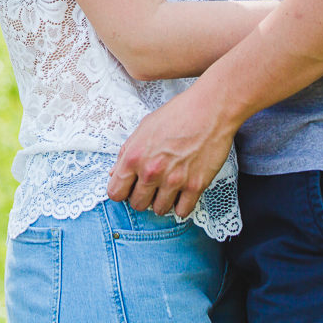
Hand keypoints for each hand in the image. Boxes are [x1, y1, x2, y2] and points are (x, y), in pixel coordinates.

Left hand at [106, 87, 234, 219]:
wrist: (209, 110)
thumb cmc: (176, 115)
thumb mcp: (143, 128)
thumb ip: (126, 153)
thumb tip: (114, 173)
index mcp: (134, 157)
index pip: (115, 193)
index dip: (121, 192)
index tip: (128, 189)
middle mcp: (151, 172)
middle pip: (137, 205)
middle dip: (141, 197)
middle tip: (149, 187)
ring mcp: (174, 181)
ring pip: (159, 210)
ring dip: (161, 201)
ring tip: (166, 188)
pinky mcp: (195, 186)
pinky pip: (182, 211)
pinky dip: (181, 205)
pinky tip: (181, 194)